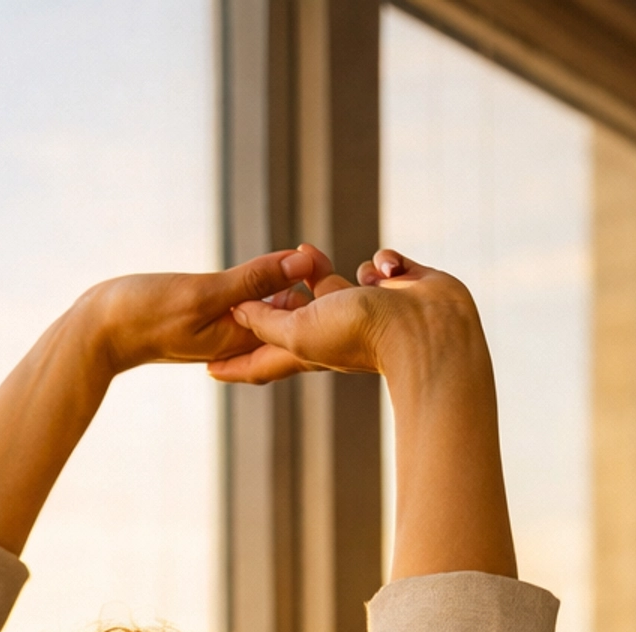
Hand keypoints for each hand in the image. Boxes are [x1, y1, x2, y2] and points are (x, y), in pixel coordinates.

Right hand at [80, 251, 331, 378]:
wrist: (100, 329)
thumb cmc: (143, 314)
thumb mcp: (203, 292)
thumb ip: (254, 278)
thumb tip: (303, 261)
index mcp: (243, 342)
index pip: (298, 326)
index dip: (323, 299)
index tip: (337, 267)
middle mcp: (240, 340)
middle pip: (292, 319)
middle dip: (317, 292)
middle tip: (339, 259)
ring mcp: (227, 330)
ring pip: (277, 309)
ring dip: (297, 284)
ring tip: (317, 255)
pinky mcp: (215, 316)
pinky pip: (256, 300)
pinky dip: (274, 283)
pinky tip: (291, 264)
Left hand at [206, 245, 487, 389]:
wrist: (427, 329)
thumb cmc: (362, 333)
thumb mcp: (300, 331)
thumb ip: (266, 323)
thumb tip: (238, 313)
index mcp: (307, 351)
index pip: (261, 361)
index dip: (234, 364)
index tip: (208, 368)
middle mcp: (333, 333)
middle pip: (295, 317)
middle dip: (280, 298)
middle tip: (264, 281)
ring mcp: (365, 312)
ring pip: (334, 285)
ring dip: (325, 269)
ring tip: (317, 257)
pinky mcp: (395, 292)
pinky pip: (377, 270)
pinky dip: (380, 265)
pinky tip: (388, 271)